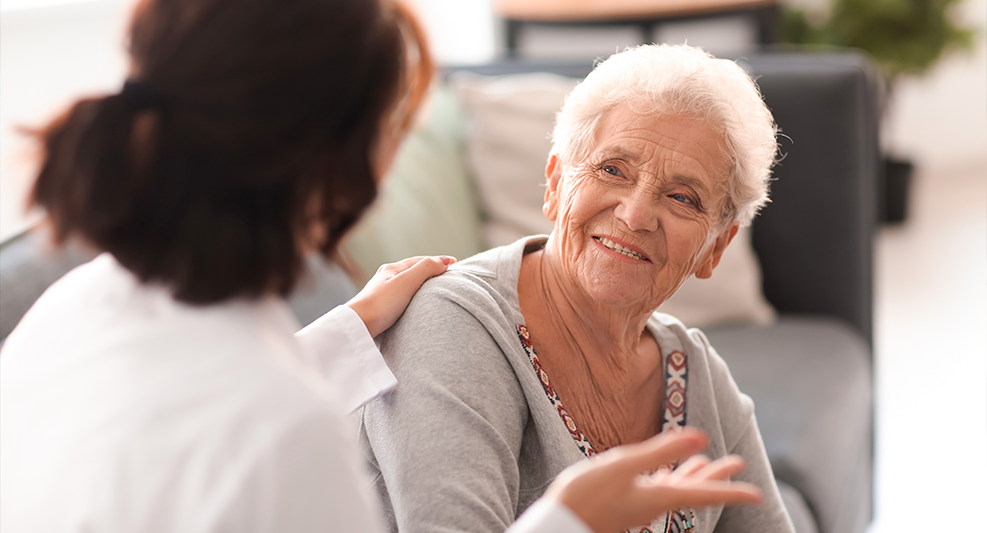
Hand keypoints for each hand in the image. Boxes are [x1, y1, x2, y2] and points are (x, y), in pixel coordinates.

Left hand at [346, 255, 455, 337]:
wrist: (357, 327)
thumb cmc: (380, 304)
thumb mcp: (407, 282)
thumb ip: (426, 269)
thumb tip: (443, 262)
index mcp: (391, 269)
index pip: (420, 261)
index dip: (438, 261)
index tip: (454, 264)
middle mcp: (385, 279)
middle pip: (413, 271)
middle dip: (430, 271)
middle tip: (447, 275)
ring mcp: (382, 294)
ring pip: (406, 284)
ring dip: (421, 284)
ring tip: (434, 289)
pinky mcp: (380, 309)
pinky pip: (402, 297)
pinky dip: (413, 296)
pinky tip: (416, 305)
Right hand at [543, 428, 761, 532]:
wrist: (559, 524)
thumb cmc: (587, 495)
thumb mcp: (623, 466)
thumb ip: (660, 450)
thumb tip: (700, 437)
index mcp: (659, 496)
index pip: (703, 493)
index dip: (731, 490)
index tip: (756, 493)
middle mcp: (654, 503)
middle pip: (694, 489)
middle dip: (716, 476)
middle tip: (737, 463)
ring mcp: (640, 504)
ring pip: (677, 488)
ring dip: (694, 474)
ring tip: (707, 462)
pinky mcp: (626, 502)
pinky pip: (658, 490)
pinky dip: (669, 478)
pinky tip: (665, 473)